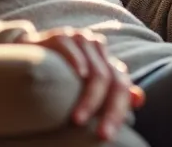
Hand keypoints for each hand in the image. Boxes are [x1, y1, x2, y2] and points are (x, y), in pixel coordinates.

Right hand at [19, 28, 144, 138]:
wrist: (31, 53)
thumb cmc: (62, 75)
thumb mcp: (89, 86)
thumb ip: (114, 93)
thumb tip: (139, 99)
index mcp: (108, 62)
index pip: (121, 87)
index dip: (117, 112)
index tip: (106, 135)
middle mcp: (98, 49)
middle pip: (111, 81)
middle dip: (107, 110)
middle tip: (99, 134)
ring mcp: (81, 40)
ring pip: (96, 71)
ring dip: (89, 98)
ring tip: (78, 119)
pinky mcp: (61, 36)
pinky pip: (72, 49)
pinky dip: (76, 63)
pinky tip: (77, 76)